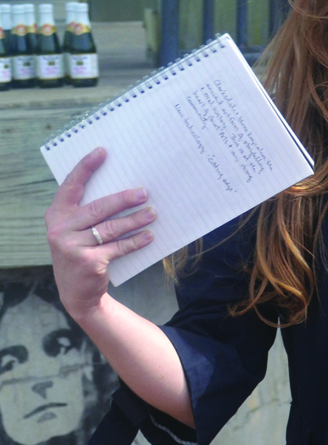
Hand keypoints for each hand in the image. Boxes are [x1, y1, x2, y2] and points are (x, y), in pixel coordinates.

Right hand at [45, 148, 155, 319]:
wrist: (76, 292)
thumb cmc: (82, 252)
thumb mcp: (77, 231)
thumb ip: (89, 213)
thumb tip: (126, 190)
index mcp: (56, 215)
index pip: (71, 186)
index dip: (86, 168)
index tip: (103, 151)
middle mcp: (60, 229)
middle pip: (97, 207)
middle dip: (124, 199)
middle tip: (145, 192)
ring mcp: (71, 246)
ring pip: (110, 228)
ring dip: (135, 220)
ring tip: (153, 213)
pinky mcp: (88, 261)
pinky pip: (118, 247)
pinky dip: (136, 241)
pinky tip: (150, 236)